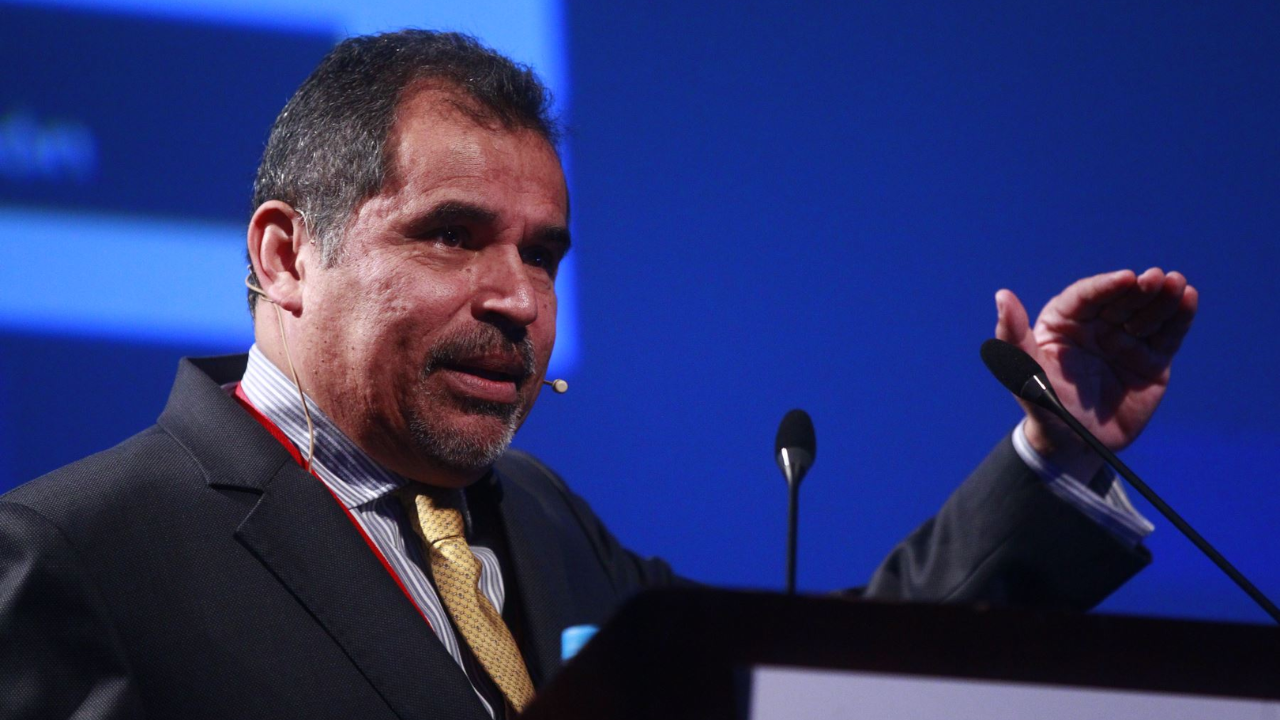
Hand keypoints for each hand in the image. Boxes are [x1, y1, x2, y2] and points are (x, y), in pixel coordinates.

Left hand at [995, 268, 1197, 469]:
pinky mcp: (1151, 360)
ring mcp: (1125, 342)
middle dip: (1139, 288)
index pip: (1086, 297)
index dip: (1106, 286)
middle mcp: (1096, 327)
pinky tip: (1189, 298)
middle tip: (1157, 279)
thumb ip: (1012, 336)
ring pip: (1146, 313)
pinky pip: (1166, 335)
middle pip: (1120, 300)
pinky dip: (1179, 317)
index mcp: (1063, 323)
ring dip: (1163, 297)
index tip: (1126, 279)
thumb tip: (1002, 295)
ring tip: (1177, 284)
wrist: (1076, 446)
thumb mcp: (1023, 374)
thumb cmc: (1044, 406)